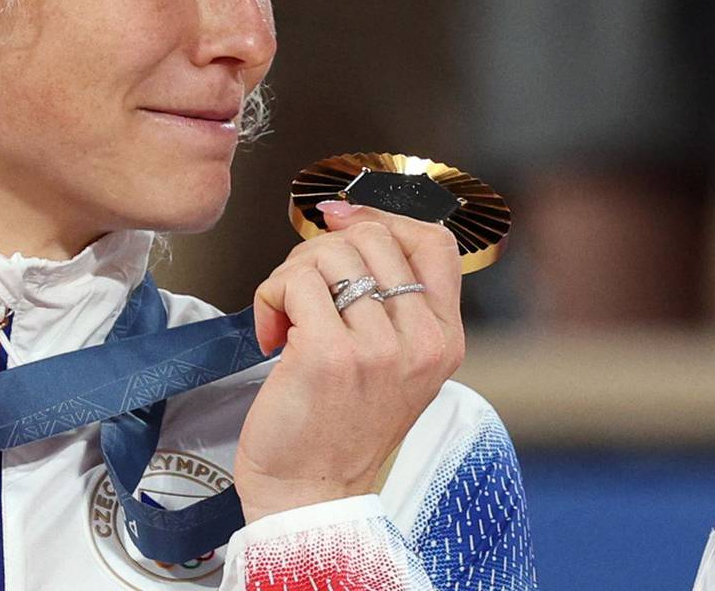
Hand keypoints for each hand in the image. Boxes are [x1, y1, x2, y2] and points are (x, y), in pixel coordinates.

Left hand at [233, 203, 465, 523]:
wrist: (309, 498)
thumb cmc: (339, 431)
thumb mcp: (397, 367)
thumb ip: (394, 305)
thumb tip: (352, 224)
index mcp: (445, 340)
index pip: (435, 243)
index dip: (384, 217)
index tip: (342, 221)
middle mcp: (421, 341)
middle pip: (373, 237)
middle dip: (323, 251)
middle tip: (302, 290)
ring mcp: (378, 348)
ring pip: (329, 254)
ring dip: (292, 275)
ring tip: (288, 318)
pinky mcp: (329, 355)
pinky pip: (294, 282)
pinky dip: (269, 296)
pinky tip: (272, 333)